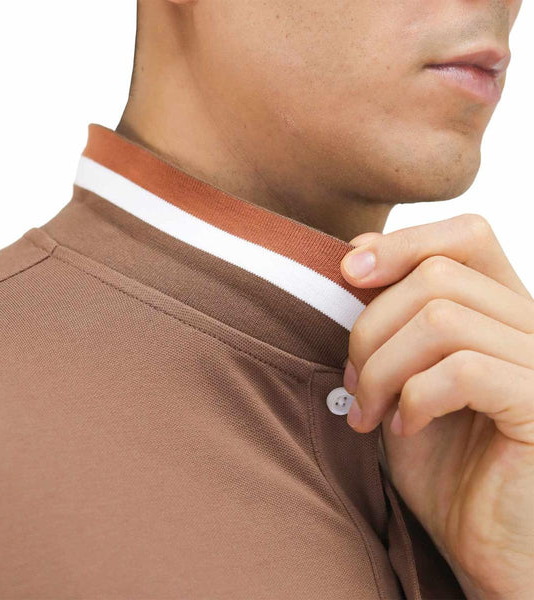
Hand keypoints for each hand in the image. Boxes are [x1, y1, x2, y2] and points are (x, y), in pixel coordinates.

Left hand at [339, 213, 533, 598]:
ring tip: (370, 412)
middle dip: (371, 329)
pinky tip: (405, 428)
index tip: (349, 272)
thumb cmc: (440, 462)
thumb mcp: (400, 379)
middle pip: (436, 276)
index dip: (403, 242)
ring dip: (382, 369)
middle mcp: (531, 326)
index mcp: (500, 311)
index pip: (467, 235)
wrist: (484, 546)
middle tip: (354, 383)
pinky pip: (464, 370)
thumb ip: (389, 322)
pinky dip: (416, 397)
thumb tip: (355, 257)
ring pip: (441, 320)